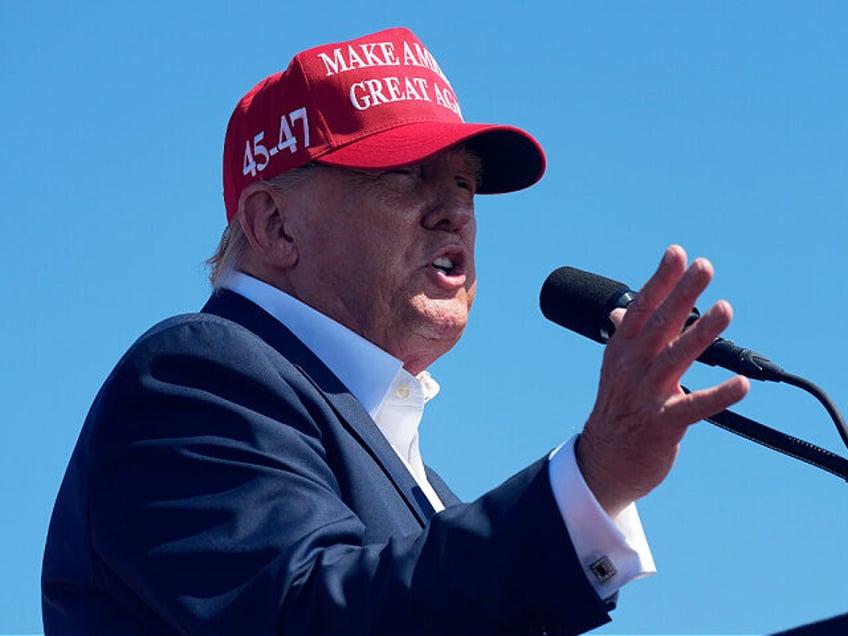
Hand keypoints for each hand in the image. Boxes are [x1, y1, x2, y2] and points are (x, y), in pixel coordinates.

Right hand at [576, 245, 749, 516]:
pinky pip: (695, 407)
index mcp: (621, 351)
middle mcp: (631, 368)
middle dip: (682, 294)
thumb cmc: (618, 410)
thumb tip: (621, 310)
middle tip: (704, 267)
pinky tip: (742, 385)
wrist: (605, 462)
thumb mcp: (617, 370)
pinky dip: (719, 396)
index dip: (659, 280)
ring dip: (701, 333)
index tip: (677, 253)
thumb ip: (626, 338)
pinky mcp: (663, 425)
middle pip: (659, 325)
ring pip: (676, 358)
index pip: (640, 308)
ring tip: (726, 309)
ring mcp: (646, 395)